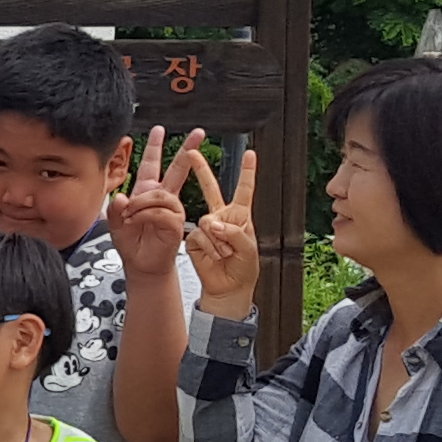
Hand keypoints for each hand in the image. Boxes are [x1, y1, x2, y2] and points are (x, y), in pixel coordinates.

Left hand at [111, 126, 199, 276]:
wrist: (141, 264)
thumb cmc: (131, 243)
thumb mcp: (114, 222)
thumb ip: (115, 209)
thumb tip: (122, 198)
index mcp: (147, 191)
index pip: (152, 163)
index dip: (155, 146)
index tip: (159, 129)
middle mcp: (163, 197)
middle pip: (177, 168)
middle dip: (188, 150)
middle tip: (199, 133)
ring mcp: (171, 209)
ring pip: (161, 194)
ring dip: (141, 204)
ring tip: (129, 216)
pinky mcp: (175, 223)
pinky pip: (161, 212)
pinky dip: (145, 215)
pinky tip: (135, 221)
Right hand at [179, 138, 261, 315]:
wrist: (228, 289)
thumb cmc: (244, 269)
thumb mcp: (248, 248)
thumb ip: (233, 232)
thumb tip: (213, 224)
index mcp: (240, 216)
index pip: (244, 190)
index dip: (247, 172)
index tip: (250, 154)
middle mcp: (222, 217)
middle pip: (211, 189)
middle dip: (201, 170)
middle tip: (191, 152)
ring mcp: (207, 228)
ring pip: (207, 222)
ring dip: (219, 241)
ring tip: (225, 253)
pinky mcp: (194, 240)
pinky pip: (199, 237)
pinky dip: (209, 248)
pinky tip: (215, 256)